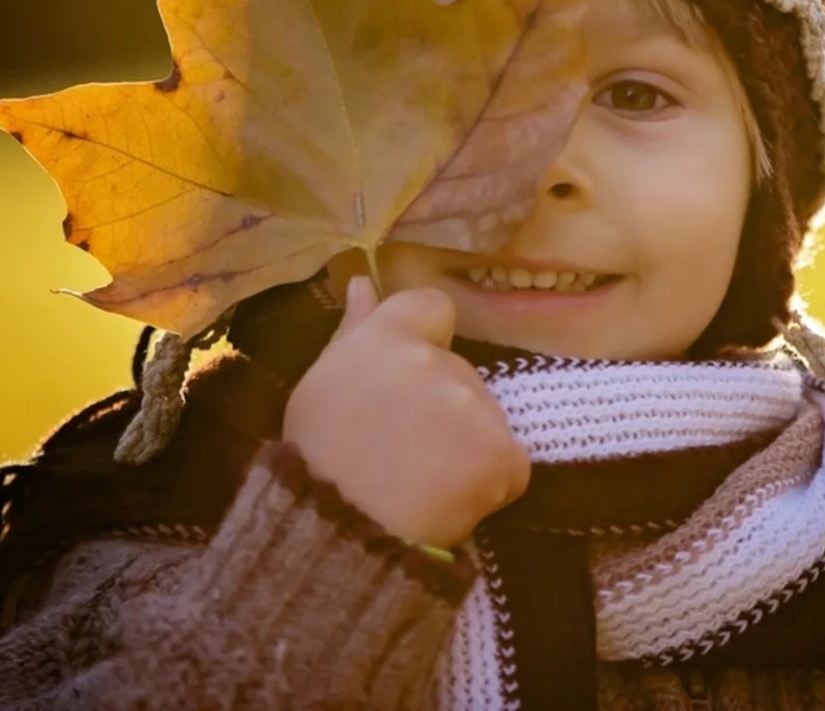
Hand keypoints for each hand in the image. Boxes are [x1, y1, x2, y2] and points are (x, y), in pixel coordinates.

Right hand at [282, 277, 531, 547]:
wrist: (337, 542)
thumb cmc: (315, 465)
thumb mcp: (319, 389)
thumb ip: (352, 332)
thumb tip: (364, 282)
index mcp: (384, 340)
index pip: (432, 307)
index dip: (423, 339)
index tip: (402, 380)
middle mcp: (435, 364)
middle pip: (458, 373)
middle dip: (439, 406)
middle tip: (399, 449)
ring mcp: (473, 409)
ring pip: (483, 417)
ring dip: (464, 444)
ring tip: (419, 481)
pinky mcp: (501, 456)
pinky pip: (509, 463)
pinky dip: (489, 482)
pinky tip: (449, 500)